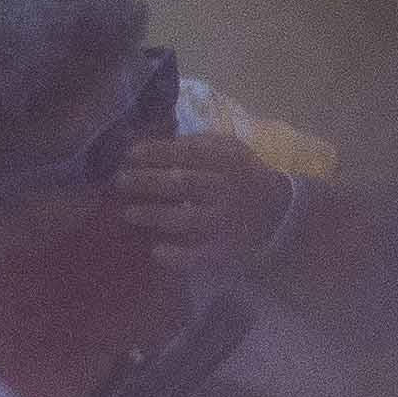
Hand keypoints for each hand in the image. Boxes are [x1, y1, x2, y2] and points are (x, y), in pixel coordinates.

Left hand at [104, 118, 298, 269]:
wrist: (278, 212)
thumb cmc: (242, 174)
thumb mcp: (229, 149)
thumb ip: (197, 144)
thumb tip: (152, 141)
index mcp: (228, 160)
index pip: (188, 152)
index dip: (157, 152)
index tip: (129, 153)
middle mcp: (227, 189)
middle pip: (182, 184)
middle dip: (148, 181)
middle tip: (119, 180)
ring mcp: (226, 221)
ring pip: (186, 219)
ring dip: (155, 216)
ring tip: (128, 213)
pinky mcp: (226, 249)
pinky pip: (199, 255)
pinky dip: (178, 255)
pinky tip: (157, 251)